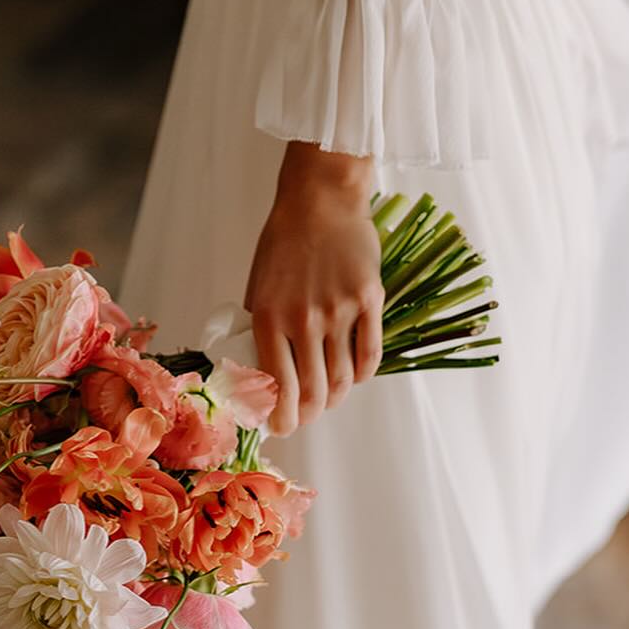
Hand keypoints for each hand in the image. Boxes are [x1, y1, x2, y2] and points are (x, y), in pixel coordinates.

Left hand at [243, 141, 383, 436]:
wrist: (320, 200)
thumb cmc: (284, 242)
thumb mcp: (258, 286)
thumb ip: (262, 327)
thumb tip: (261, 371)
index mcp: (269, 317)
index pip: (279, 386)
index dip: (283, 417)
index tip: (283, 427)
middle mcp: (304, 319)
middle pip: (315, 390)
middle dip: (311, 415)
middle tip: (308, 418)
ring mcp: (340, 310)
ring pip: (344, 377)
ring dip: (337, 397)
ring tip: (331, 398)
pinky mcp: (369, 300)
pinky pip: (370, 354)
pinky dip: (363, 374)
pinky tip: (355, 376)